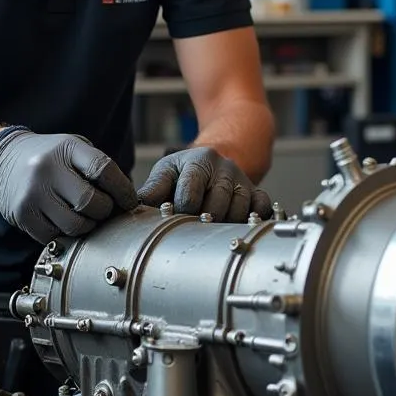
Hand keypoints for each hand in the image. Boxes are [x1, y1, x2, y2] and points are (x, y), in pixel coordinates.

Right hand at [0, 127, 137, 243]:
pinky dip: (65, 234)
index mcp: (67, 148)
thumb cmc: (51, 157)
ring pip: (75, 225)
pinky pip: (54, 236)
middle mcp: (47, 169)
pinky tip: (64, 221)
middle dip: (105, 211)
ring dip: (88, 226)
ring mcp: (32, 193)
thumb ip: (99, 168)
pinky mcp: (22, 214)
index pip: (103, 170)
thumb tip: (128, 199)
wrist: (4, 159)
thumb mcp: (74, 149)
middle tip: (104, 210)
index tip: (129, 201)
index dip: (123, 189)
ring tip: (86, 217)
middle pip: (91, 202)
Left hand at [137, 147, 271, 222]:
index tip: (174, 221)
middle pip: (217, 203)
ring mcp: (243, 180)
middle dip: (203, 222)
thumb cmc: (185, 172)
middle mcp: (225, 168)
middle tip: (193, 232)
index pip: (191, 193)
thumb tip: (134, 206)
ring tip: (211, 235)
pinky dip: (252, 221)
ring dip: (225, 226)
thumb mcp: (166, 172)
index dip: (181, 212)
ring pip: (240, 209)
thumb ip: (152, 189)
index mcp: (200, 160)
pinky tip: (238, 229)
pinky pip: (261, 208)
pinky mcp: (256, 192)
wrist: (215, 160)